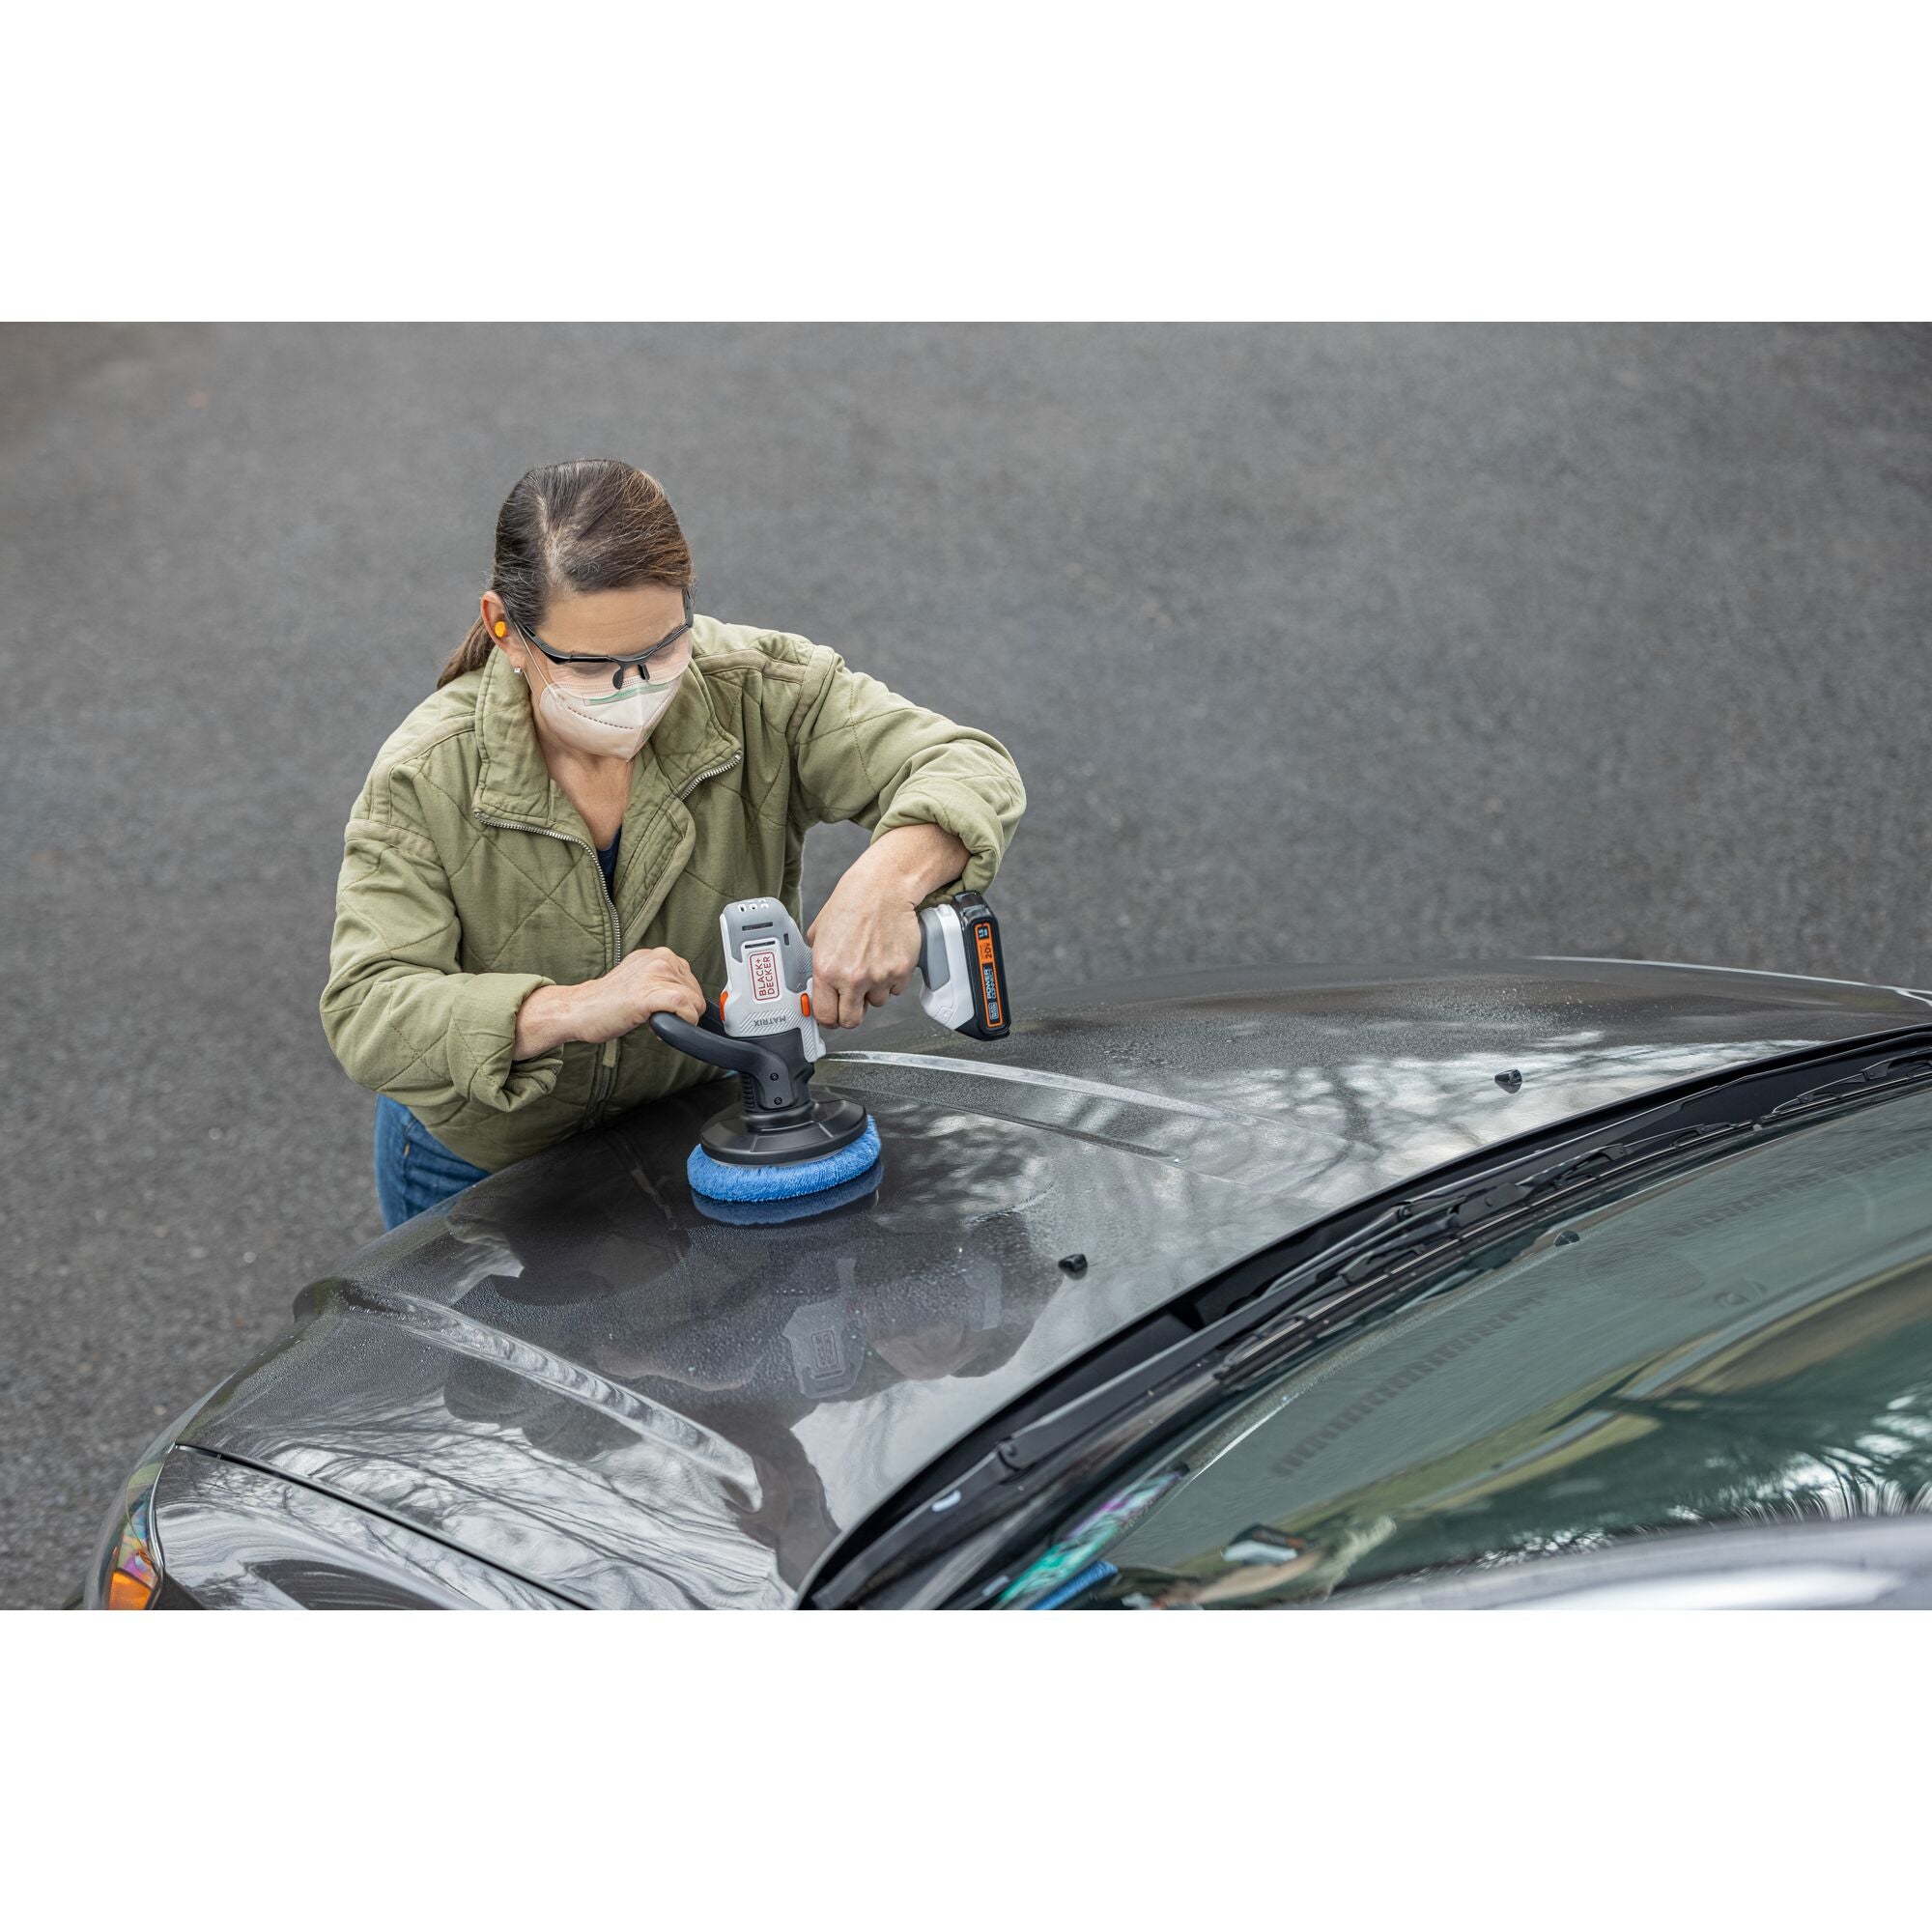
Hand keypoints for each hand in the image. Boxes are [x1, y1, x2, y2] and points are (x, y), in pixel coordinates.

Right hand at [513, 947, 704, 1057]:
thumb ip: (664, 982)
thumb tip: (689, 998)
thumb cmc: (608, 1002)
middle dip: (685, 1012)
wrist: (580, 1010)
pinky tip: (661, 1028)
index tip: (670, 1013)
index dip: (686, 1003)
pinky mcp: (649, 993)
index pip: (691, 981)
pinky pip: (684, 1006)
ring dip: (682, 1019)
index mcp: (658, 955)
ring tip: (655, 1021)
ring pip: (693, 1001)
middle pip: (696, 992)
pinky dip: (683, 1021)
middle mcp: (660, 958)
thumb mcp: (641, 980)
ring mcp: (655, 973)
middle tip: (660, 1019)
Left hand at [806, 871, 923, 1029]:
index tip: (832, 1014)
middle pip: (851, 1020)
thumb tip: (819, 984)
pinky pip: (896, 989)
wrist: (882, 889)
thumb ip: (818, 963)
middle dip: (851, 1012)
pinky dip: (892, 979)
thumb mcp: (819, 934)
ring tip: (872, 964)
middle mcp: (852, 978)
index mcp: (826, 970)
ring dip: (873, 991)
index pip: (825, 1015)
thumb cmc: (851, 904)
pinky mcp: (901, 971)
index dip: (828, 1018)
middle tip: (853, 998)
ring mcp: (879, 976)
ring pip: (877, 1003)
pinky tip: (886, 958)